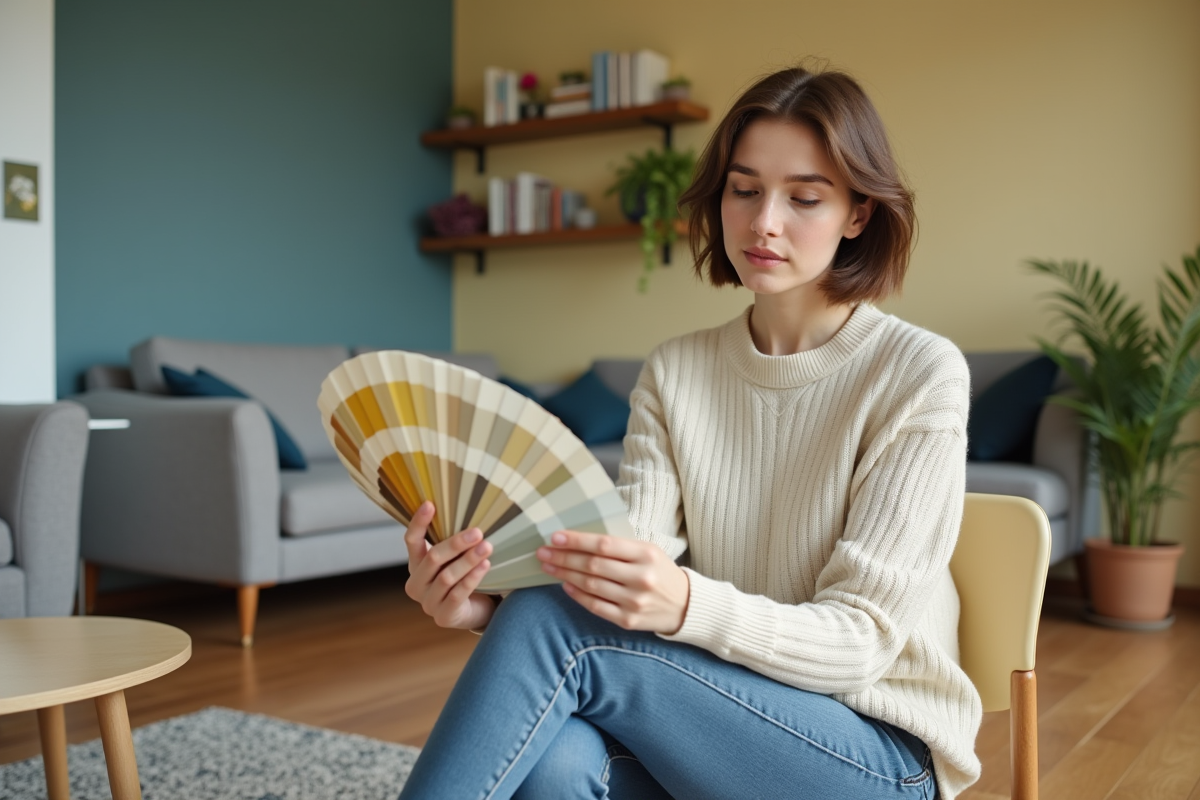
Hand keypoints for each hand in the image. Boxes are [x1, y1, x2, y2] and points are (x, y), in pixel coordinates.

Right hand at [403, 502, 497, 629]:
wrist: (478, 611)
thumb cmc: (465, 577)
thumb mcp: (456, 557)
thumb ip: (453, 542)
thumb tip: (469, 510)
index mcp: (416, 565)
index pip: (412, 541)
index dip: (419, 523)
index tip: (430, 504)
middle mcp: (417, 584)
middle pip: (432, 558)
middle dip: (456, 543)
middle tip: (478, 532)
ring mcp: (428, 603)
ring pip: (446, 577)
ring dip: (468, 560)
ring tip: (487, 547)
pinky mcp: (443, 616)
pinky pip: (457, 594)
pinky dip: (471, 579)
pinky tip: (485, 566)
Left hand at [536, 530, 689, 634]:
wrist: (686, 606)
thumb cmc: (661, 572)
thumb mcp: (649, 551)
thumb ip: (620, 547)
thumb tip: (579, 541)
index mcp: (646, 554)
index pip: (604, 545)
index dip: (577, 541)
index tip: (555, 537)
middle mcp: (640, 578)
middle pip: (593, 565)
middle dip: (564, 557)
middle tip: (543, 552)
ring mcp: (634, 601)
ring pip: (591, 586)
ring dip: (566, 574)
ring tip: (549, 566)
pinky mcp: (628, 620)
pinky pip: (596, 606)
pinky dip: (578, 595)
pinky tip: (565, 584)